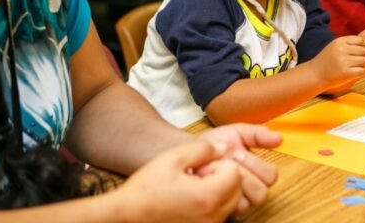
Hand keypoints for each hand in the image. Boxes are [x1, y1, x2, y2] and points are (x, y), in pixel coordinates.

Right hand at [114, 140, 241, 222]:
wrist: (127, 215)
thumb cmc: (147, 187)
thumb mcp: (173, 158)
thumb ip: (203, 148)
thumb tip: (224, 148)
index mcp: (207, 197)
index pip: (235, 173)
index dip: (219, 165)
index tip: (199, 168)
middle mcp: (212, 217)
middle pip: (238, 189)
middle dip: (224, 178)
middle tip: (198, 176)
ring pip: (231, 202)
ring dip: (220, 191)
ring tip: (194, 188)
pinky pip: (220, 215)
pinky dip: (213, 205)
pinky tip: (192, 200)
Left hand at [198, 124, 280, 216]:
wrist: (191, 153)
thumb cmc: (216, 144)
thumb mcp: (238, 132)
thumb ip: (259, 134)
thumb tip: (280, 139)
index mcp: (258, 172)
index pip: (271, 176)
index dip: (256, 165)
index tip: (238, 153)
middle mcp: (250, 189)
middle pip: (262, 192)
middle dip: (244, 175)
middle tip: (228, 163)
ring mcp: (237, 201)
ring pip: (248, 203)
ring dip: (232, 185)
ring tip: (217, 172)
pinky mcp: (223, 210)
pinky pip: (230, 208)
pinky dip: (219, 193)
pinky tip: (209, 182)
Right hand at [309, 36, 364, 89]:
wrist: (315, 74)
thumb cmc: (327, 61)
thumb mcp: (336, 47)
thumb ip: (350, 45)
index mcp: (339, 41)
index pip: (360, 40)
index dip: (360, 47)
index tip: (354, 53)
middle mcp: (342, 50)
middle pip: (363, 50)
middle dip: (361, 56)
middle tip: (353, 62)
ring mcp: (344, 62)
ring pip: (364, 61)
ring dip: (361, 65)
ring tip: (351, 67)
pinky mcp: (346, 73)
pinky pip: (362, 71)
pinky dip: (359, 72)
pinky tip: (352, 73)